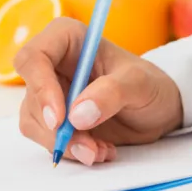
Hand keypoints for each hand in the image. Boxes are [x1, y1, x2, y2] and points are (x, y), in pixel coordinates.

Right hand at [15, 17, 182, 164]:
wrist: (159, 111)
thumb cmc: (150, 85)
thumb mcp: (140, 84)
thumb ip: (112, 93)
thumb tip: (77, 115)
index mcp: (67, 39)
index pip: (33, 58)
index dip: (41, 89)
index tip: (60, 119)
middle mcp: (52, 64)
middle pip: (32, 98)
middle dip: (57, 129)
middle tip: (88, 148)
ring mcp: (51, 94)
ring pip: (36, 123)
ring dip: (66, 144)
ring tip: (101, 150)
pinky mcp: (56, 120)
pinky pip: (48, 140)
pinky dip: (73, 151)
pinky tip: (101, 150)